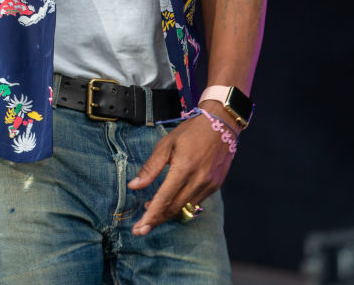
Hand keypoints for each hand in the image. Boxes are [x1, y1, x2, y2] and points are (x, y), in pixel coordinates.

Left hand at [128, 114, 234, 234]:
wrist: (220, 125)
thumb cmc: (190, 131)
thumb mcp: (166, 144)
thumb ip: (151, 167)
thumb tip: (133, 186)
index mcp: (184, 168)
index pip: (164, 199)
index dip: (151, 216)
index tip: (139, 228)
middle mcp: (198, 180)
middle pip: (174, 208)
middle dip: (156, 220)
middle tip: (140, 226)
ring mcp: (209, 185)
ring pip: (185, 208)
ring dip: (168, 213)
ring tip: (152, 211)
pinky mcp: (215, 186)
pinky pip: (196, 202)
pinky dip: (181, 205)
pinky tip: (171, 201)